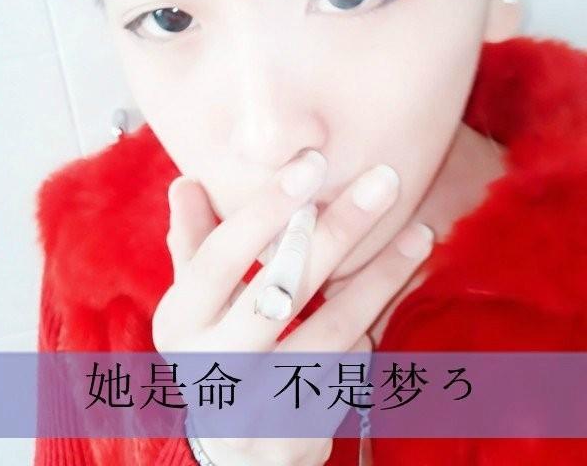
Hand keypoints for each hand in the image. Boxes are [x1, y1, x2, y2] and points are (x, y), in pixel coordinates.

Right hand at [153, 150, 433, 465]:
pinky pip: (349, 369)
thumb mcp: (194, 299)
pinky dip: (370, 327)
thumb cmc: (215, 345)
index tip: (312, 164)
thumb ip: (195, 241)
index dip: (265, 209)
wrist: (227, 448)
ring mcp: (258, 404)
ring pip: (332, 331)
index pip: (221, 256)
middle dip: (338, 231)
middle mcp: (214, 363)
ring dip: (379, 279)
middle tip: (385, 181)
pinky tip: (393, 293)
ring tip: (419, 234)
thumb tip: (187, 180)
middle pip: (283, 288)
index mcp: (182, 321)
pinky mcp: (298, 432)